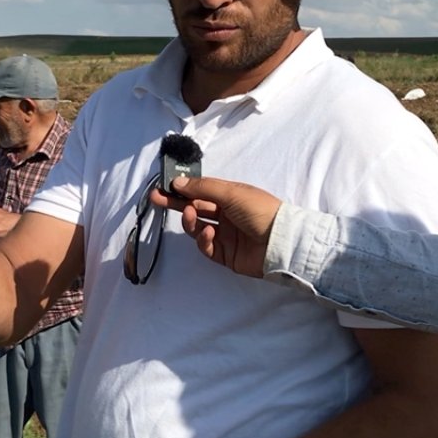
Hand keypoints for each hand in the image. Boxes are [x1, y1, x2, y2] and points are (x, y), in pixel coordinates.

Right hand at [149, 176, 281, 277]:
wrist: (281, 241)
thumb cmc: (259, 210)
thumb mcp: (231, 192)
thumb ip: (202, 188)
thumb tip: (177, 182)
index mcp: (229, 197)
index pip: (200, 191)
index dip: (182, 189)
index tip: (164, 186)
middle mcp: (225, 215)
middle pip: (195, 209)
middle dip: (176, 204)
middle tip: (156, 199)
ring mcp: (225, 235)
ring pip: (197, 228)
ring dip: (190, 221)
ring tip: (190, 215)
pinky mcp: (225, 255)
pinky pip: (207, 247)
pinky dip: (204, 240)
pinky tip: (209, 233)